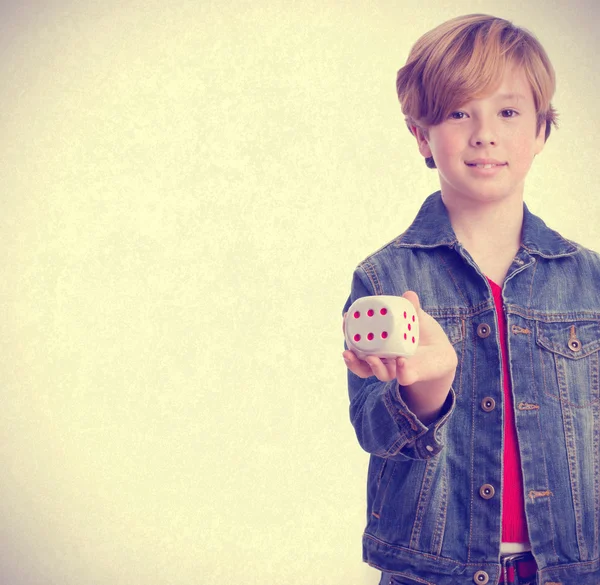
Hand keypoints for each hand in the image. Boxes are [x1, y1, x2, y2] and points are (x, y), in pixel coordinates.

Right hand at [342, 291, 457, 386]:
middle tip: (347, 351)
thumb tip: (409, 294)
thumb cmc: (423, 334)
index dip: (349, 332)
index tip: (345, 318)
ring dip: (371, 367)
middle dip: (352, 359)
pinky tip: (401, 360)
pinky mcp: (411, 375)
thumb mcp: (416, 319)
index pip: (359, 341)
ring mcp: (396, 369)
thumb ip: (412, 309)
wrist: (443, 353)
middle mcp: (384, 359)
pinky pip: (403, 377)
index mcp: (379, 344)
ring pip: (378, 373)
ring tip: (371, 358)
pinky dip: (401, 370)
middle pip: (362, 362)